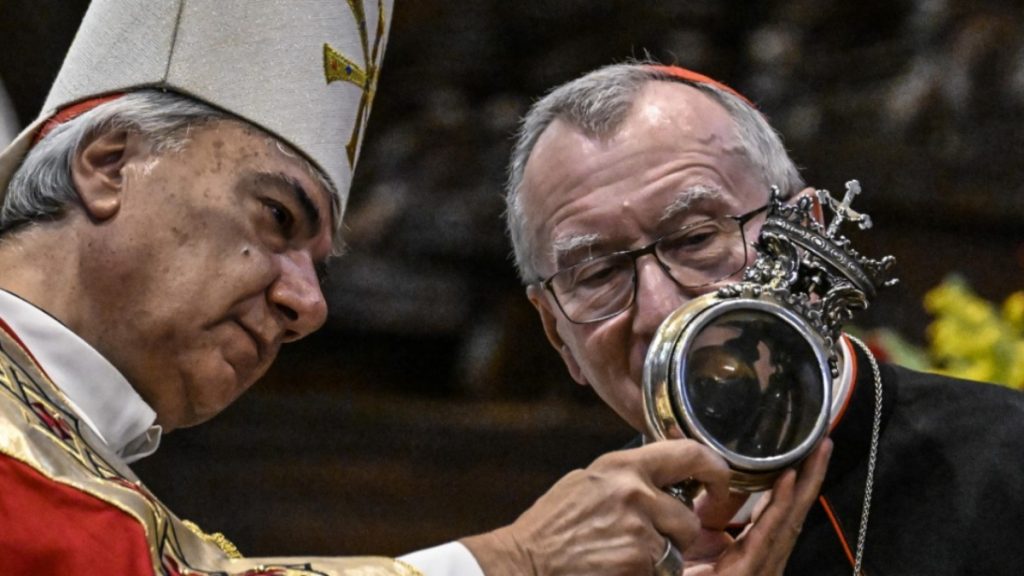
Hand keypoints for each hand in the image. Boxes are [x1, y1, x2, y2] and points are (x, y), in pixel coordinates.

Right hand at [461, 439, 732, 575]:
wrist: (524, 562)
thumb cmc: (551, 529)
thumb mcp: (587, 485)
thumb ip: (627, 479)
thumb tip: (664, 481)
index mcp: (619, 465)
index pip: (689, 454)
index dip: (715, 471)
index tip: (721, 486)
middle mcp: (633, 490)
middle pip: (687, 515)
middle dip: (679, 534)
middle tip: (652, 542)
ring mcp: (638, 527)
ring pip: (678, 546)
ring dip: (663, 557)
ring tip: (624, 556)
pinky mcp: (640, 559)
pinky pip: (664, 569)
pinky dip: (648, 573)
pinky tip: (618, 568)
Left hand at [683, 438, 832, 575]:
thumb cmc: (678, 568)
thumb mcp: (699, 528)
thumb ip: (715, 504)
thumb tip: (719, 463)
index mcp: (751, 549)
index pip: (779, 510)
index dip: (795, 480)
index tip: (805, 450)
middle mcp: (762, 558)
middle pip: (792, 513)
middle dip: (810, 478)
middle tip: (822, 443)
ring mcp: (759, 568)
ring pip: (787, 521)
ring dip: (804, 486)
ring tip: (816, 454)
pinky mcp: (747, 573)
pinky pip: (766, 537)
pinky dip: (779, 507)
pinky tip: (788, 481)